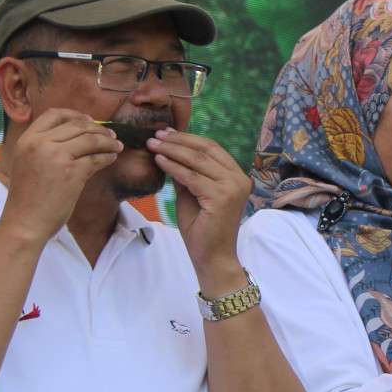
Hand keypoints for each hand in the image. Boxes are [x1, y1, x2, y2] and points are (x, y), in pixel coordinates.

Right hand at [0, 110, 119, 245]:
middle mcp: (39, 144)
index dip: (75, 115)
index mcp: (27, 140)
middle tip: (110, 135)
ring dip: (107, 141)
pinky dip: (108, 156)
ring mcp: (55, 157)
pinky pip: (96, 158)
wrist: (24, 224)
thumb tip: (72, 137)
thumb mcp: (25, 164)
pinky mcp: (71, 172)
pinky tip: (112, 158)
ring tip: (116, 146)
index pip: (54, 114)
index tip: (88, 121)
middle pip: (77, 124)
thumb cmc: (27, 200)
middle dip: (98, 128)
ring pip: (90, 139)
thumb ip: (41, 147)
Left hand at [147, 127, 253, 294]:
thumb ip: (186, 174)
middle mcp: (239, 178)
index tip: (166, 133)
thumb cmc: (201, 229)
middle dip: (178, 140)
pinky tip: (159, 161)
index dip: (188, 138)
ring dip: (172, 150)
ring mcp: (233, 187)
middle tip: (156, 134)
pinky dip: (174, 167)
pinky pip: (192, 177)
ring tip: (153, 144)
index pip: (211, 148)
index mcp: (235, 176)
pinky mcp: (222, 197)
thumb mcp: (191, 195)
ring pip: (198, 161)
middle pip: (206, 150)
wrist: (212, 258)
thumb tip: (168, 151)